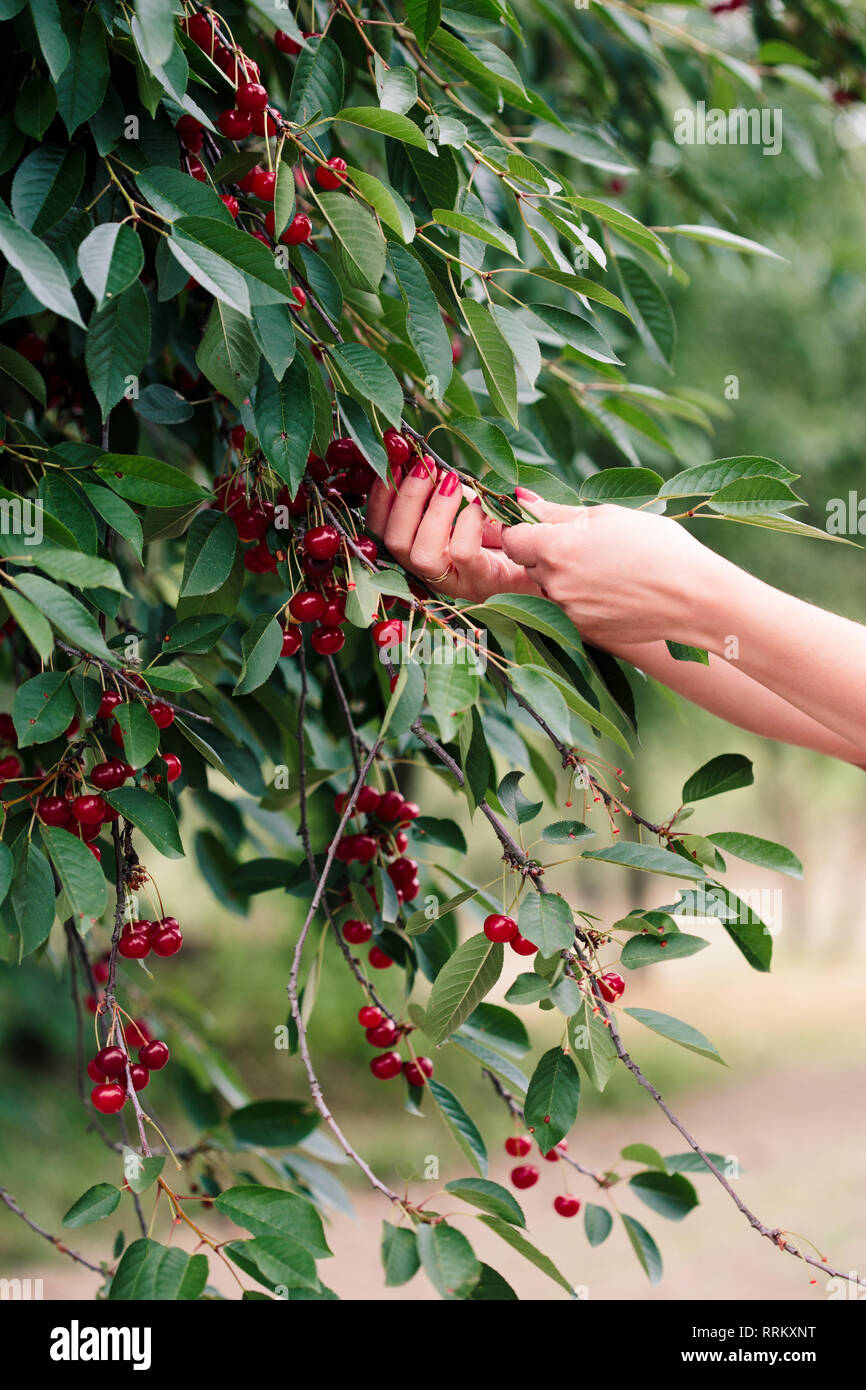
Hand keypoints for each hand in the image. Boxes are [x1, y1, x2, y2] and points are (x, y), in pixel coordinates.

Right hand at [366, 461, 542, 601]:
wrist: (550, 560)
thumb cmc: (509, 527)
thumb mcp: (473, 503)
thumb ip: (448, 486)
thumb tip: (424, 457)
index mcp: (418, 549)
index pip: (379, 530)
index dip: (380, 497)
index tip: (393, 464)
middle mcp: (429, 571)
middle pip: (393, 543)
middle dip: (406, 499)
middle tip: (427, 467)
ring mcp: (455, 582)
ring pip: (421, 555)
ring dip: (434, 511)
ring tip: (453, 482)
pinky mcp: (483, 583)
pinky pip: (463, 554)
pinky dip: (467, 523)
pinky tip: (481, 505)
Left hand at [501, 490, 720, 647]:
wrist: (692, 596)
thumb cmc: (656, 546)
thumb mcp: (608, 516)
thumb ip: (559, 512)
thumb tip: (522, 499)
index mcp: (556, 548)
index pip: (512, 538)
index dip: (524, 530)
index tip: (545, 527)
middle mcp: (554, 583)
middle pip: (530, 564)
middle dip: (548, 554)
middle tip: (588, 546)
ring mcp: (567, 611)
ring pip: (549, 588)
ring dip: (565, 578)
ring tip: (606, 570)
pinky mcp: (582, 631)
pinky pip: (568, 610)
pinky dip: (582, 600)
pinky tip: (613, 591)